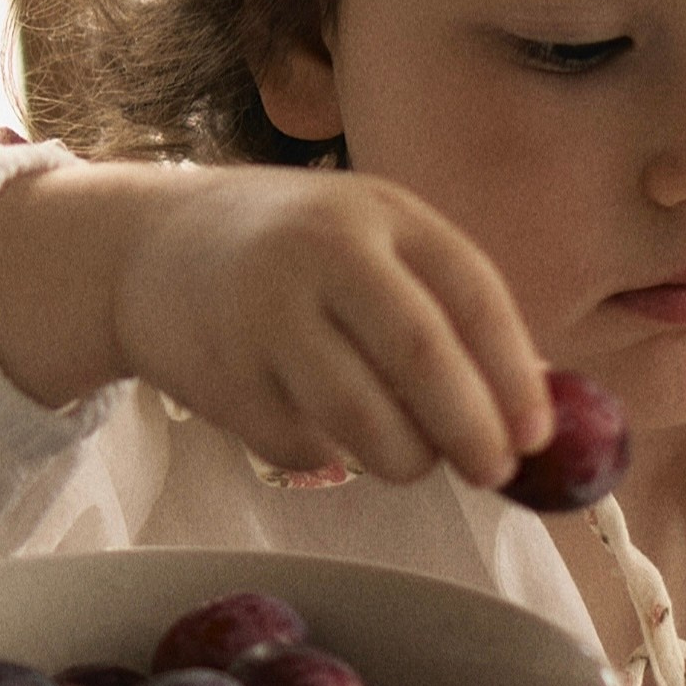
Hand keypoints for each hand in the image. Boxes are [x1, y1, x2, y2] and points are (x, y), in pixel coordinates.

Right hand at [0, 161, 553, 489]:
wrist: (147, 247)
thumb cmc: (291, 252)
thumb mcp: (370, 242)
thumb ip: (444, 307)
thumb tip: (530, 411)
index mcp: (381, 212)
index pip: (471, 292)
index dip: (514, 372)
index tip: (538, 436)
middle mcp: (324, 251)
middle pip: (418, 352)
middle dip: (469, 426)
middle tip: (494, 472)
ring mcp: (266, 313)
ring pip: (360, 415)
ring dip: (406, 457)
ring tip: (413, 459)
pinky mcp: (223, 376)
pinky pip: (302, 445)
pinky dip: (332, 459)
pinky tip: (324, 431)